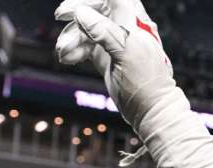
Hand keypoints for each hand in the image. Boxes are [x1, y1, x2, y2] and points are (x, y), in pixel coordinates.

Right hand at [53, 0, 174, 128]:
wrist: (152, 112)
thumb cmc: (146, 84)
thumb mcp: (126, 53)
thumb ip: (104, 31)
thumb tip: (81, 12)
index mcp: (136, 23)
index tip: (75, 5)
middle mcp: (126, 29)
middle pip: (96, 9)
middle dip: (78, 14)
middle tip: (60, 17)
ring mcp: (115, 43)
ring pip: (87, 28)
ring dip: (72, 37)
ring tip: (64, 53)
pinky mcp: (106, 56)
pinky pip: (85, 44)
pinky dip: (74, 49)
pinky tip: (67, 58)